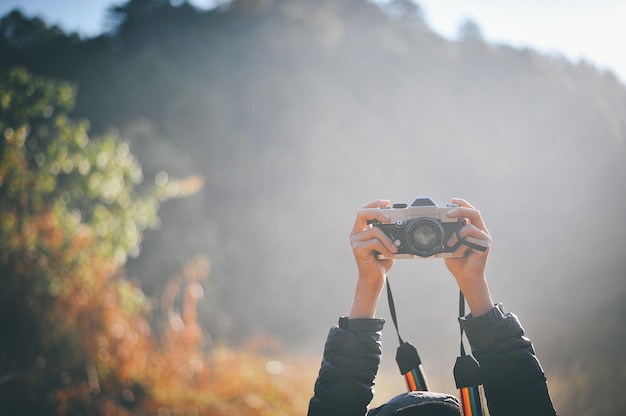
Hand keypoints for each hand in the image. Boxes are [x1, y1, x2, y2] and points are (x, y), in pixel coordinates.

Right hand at [349, 199, 397, 317]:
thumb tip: (400, 223)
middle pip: (362, 213)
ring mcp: (355, 241)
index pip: (365, 210)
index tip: (387, 202)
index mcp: (362, 229)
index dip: (375, 204)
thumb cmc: (382, 261)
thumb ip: (389, 233)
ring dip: (388, 239)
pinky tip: (389, 254)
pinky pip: (374, 242)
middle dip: (377, 212)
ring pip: (374, 230)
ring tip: (394, 248)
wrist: (375, 277)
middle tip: (388, 219)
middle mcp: (356, 233)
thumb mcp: (388, 243)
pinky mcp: (357, 249)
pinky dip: (385, 247)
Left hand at [444, 198, 493, 315]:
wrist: (465, 277)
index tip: (452, 200)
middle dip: (460, 210)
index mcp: (473, 228)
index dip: (462, 204)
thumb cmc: (458, 261)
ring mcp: (484, 238)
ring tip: (450, 244)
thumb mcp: (449, 244)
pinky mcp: (485, 246)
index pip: (470, 211)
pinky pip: (471, 239)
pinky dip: (461, 246)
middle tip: (448, 213)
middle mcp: (481, 231)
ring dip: (457, 235)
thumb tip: (440, 224)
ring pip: (471, 227)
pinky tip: (458, 253)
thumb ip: (449, 234)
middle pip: (474, 213)